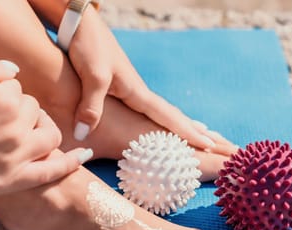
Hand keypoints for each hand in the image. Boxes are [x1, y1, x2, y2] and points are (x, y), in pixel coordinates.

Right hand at [0, 55, 92, 197]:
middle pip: (35, 112)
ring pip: (49, 136)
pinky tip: (84, 155)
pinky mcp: (9, 182)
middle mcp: (15, 130)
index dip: (0, 93)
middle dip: (20, 109)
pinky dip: (70, 163)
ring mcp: (15, 159)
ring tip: (24, 129)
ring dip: (41, 128)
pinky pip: (51, 173)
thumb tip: (15, 73)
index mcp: (3, 100)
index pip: (19, 90)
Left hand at [67, 6, 235, 155]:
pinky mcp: (115, 86)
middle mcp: (136, 91)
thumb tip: (85, 134)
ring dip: (174, 124)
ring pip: (156, 112)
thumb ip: (91, 107)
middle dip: (188, 130)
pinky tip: (153, 121)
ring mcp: (127, 88)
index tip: (207, 144)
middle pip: (168, 114)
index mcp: (136, 91)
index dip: (186, 132)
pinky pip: (141, 109)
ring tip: (191, 135)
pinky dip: (155, 118)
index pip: (167, 116)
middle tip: (210, 144)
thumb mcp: (92, 77)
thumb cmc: (89, 46)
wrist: (81, 22)